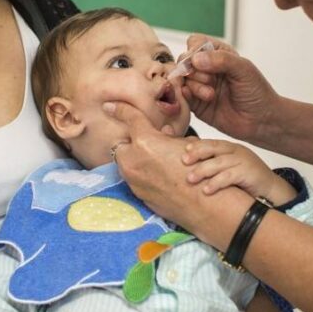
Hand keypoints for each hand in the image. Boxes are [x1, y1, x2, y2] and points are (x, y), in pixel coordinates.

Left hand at [103, 101, 208, 230]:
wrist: (202, 204)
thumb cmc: (198, 173)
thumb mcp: (185, 145)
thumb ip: (168, 137)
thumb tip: (163, 132)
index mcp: (145, 142)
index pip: (129, 118)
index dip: (120, 109)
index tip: (110, 106)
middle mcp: (133, 161)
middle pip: (120, 145)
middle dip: (130, 143)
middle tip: (147, 145)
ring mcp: (133, 180)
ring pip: (125, 163)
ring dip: (134, 160)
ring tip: (155, 163)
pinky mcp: (137, 194)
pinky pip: (133, 179)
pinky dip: (141, 175)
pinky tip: (158, 177)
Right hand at [181, 34, 281, 143]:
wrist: (261, 121)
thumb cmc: (257, 93)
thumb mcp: (244, 70)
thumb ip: (222, 60)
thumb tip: (196, 59)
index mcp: (218, 54)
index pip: (196, 43)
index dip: (194, 51)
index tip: (199, 61)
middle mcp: (206, 68)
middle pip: (184, 61)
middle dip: (193, 70)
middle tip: (210, 80)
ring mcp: (200, 85)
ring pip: (181, 79)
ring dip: (194, 85)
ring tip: (211, 95)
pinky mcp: (196, 104)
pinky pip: (181, 96)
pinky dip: (187, 97)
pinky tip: (204, 99)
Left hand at [182, 140, 296, 205]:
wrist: (271, 191)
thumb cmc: (245, 180)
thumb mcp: (227, 168)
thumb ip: (212, 163)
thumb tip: (187, 162)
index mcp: (229, 148)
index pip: (209, 143)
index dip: (196, 146)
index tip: (182, 151)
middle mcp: (236, 151)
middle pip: (213, 148)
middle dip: (197, 154)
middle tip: (183, 162)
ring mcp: (243, 161)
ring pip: (219, 163)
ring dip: (203, 171)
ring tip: (190, 179)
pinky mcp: (249, 173)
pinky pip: (229, 177)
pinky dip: (216, 183)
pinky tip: (206, 190)